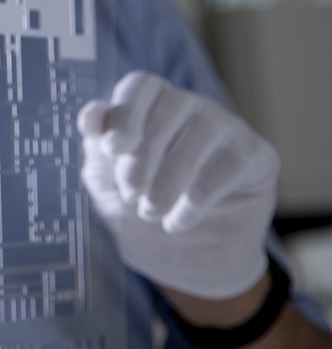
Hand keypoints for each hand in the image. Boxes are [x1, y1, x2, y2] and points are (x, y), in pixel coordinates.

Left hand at [78, 72, 277, 300]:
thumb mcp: (108, 188)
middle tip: (129, 194)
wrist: (188, 263)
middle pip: (170, 105)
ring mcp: (227, 127)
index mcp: (150, 106)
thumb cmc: (142, 214)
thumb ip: (98, 154)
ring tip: (150, 213)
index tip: (108, 149)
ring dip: (169, 177)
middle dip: (143, 153)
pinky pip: (230, 164)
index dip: (124, 112)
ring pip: (201, 132)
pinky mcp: (257, 156)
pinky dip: (197, 198)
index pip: (140, 85)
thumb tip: (92, 117)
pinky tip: (177, 223)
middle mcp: (190, 107)